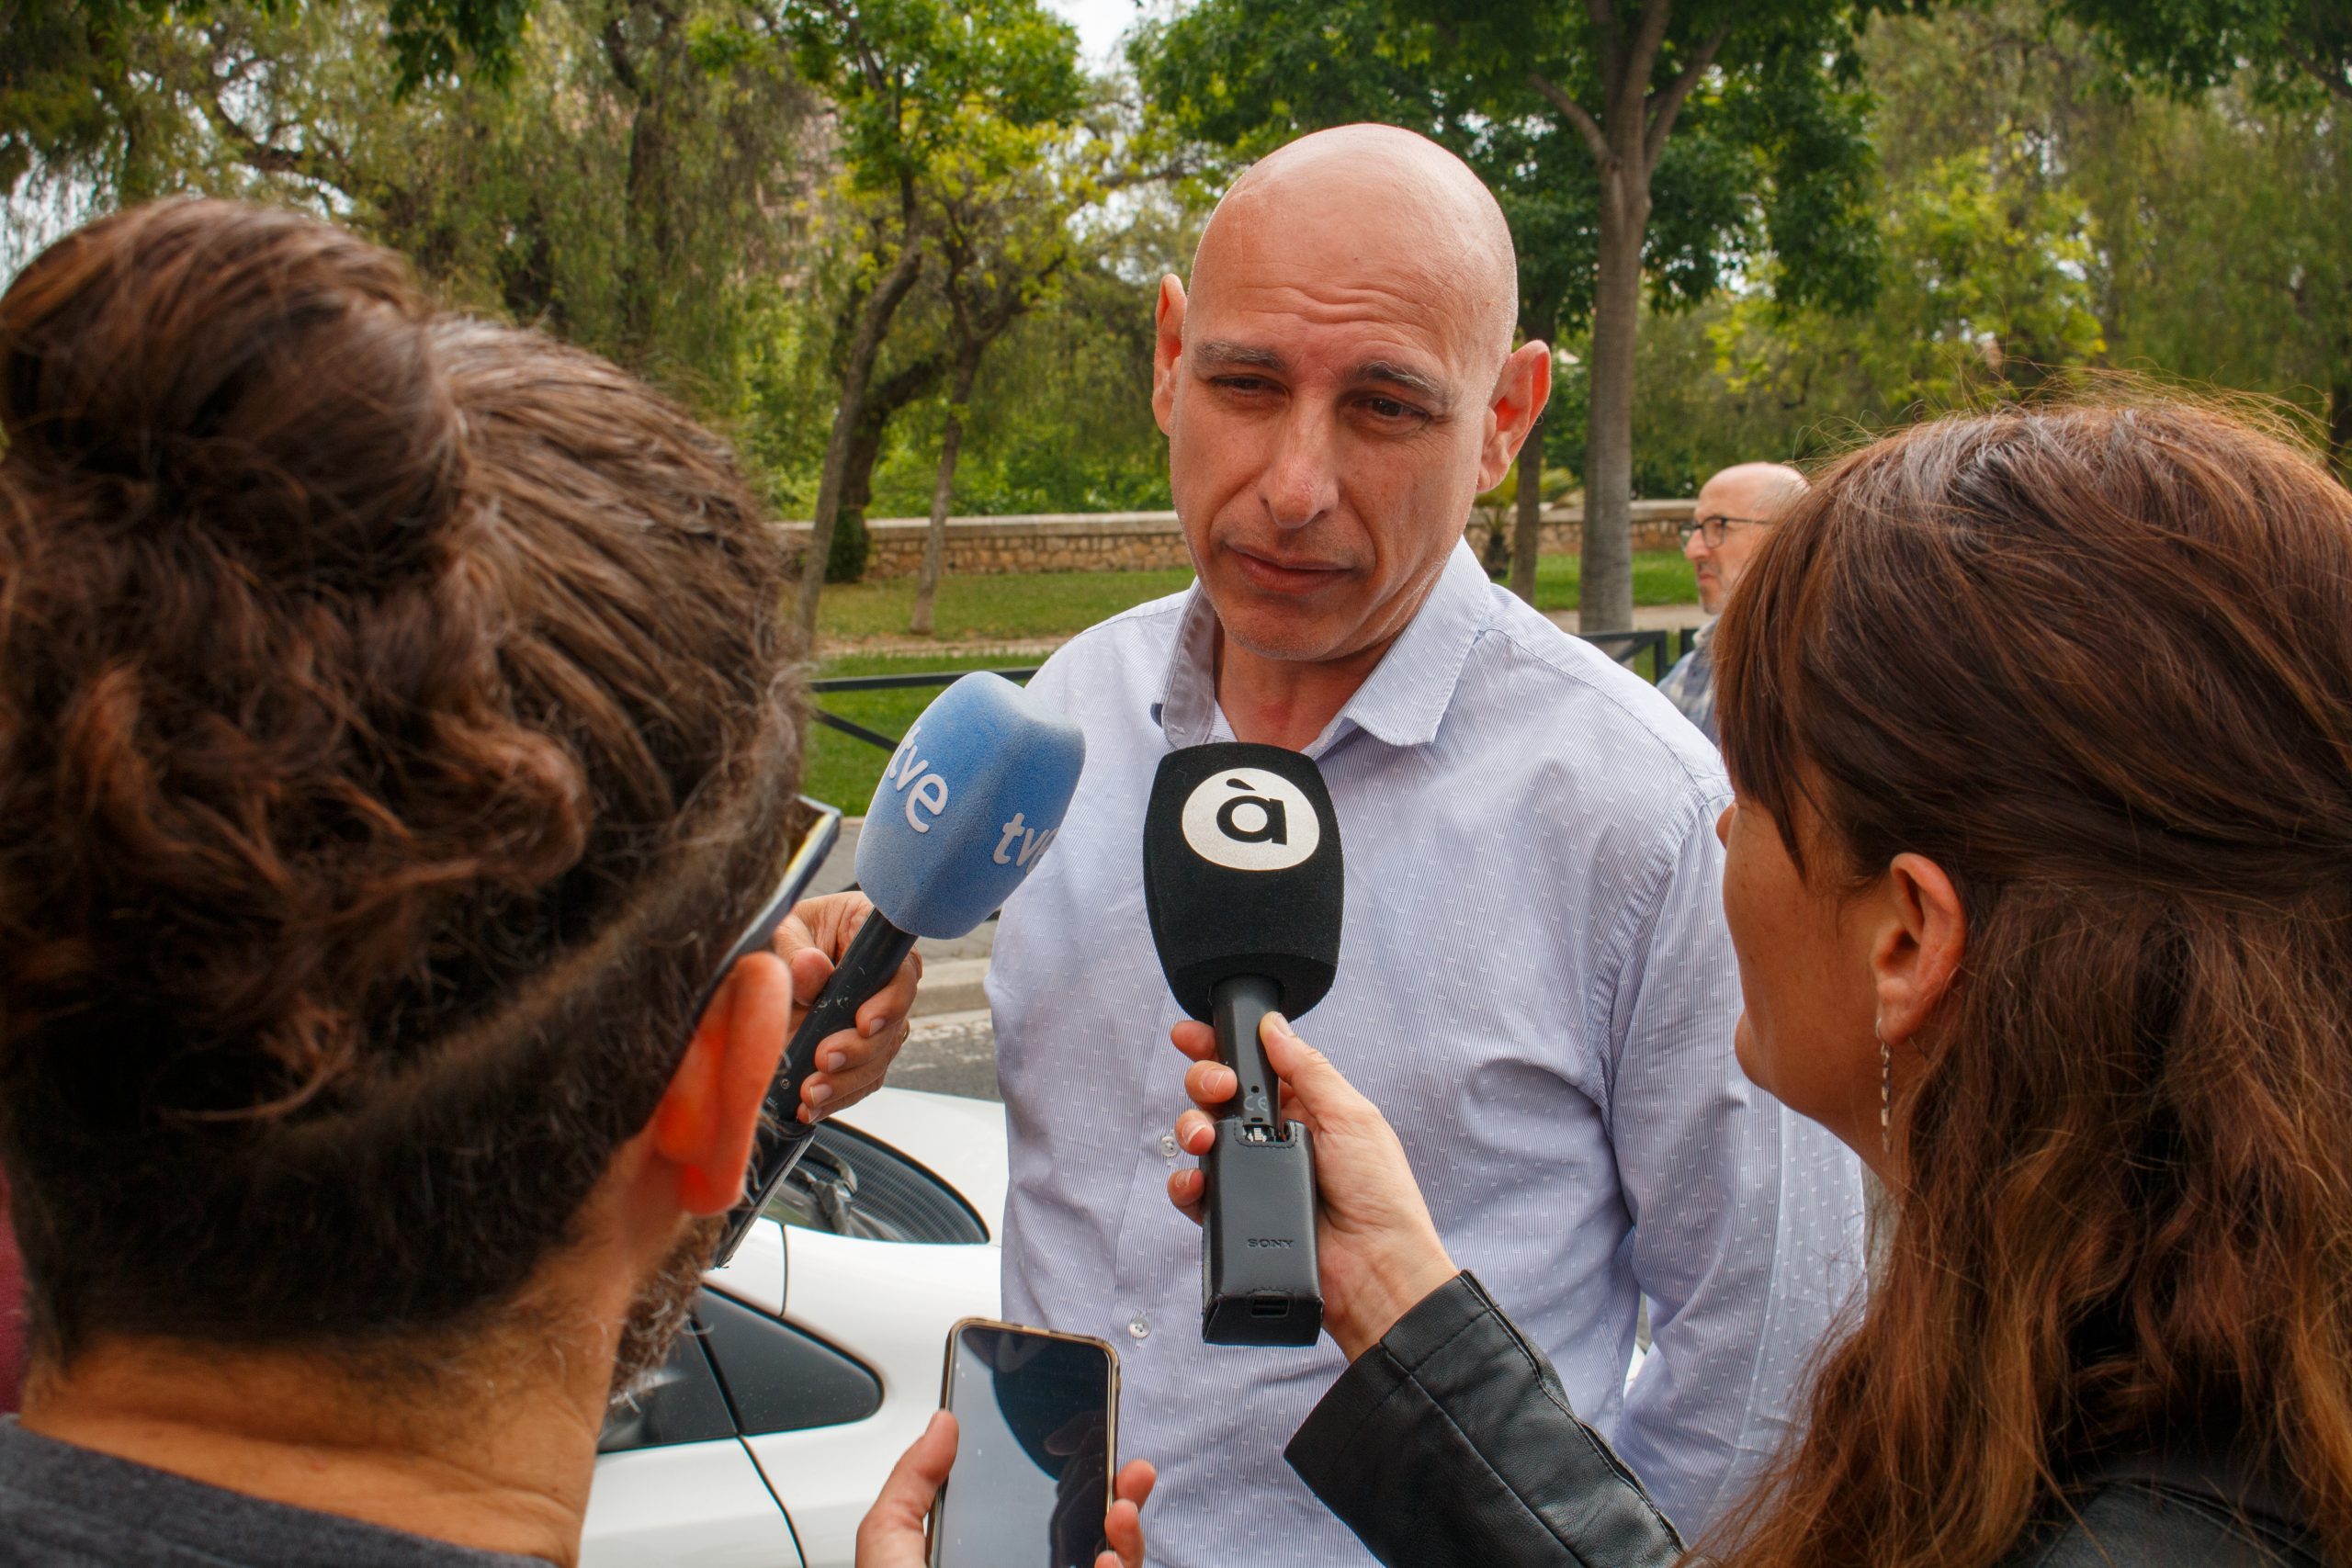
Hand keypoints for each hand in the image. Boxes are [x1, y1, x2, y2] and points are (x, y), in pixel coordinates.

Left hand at [774, 892, 920, 1120]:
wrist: (767, 956)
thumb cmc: (781, 933)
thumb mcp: (781, 929)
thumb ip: (793, 947)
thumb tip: (812, 970)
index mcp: (873, 940)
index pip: (901, 973)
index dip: (889, 1002)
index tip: (864, 1022)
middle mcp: (883, 982)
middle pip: (893, 1025)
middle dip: (860, 1050)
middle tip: (825, 1058)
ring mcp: (873, 1019)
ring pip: (878, 1059)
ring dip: (846, 1081)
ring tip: (811, 1092)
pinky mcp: (858, 1049)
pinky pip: (860, 1080)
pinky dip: (837, 1097)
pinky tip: (812, 1106)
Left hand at [854, 1410, 1157, 1567]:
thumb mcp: (888, 1549)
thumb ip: (912, 1484)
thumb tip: (942, 1424)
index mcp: (987, 1560)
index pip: (1040, 1511)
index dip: (1070, 1474)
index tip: (1086, 1440)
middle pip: (1090, 1536)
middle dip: (1119, 1496)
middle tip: (1128, 1469)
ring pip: (1112, 1567)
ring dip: (1128, 1536)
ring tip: (1119, 1511)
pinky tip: (1106, 1561)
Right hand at [1168, 1012, 1458, 1359]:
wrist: (1376, 1268)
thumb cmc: (1380, 1196)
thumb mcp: (1352, 1116)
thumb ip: (1308, 1070)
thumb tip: (1274, 1029)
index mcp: (1307, 1110)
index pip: (1256, 1069)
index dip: (1222, 1050)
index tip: (1193, 1035)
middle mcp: (1277, 1139)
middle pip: (1220, 1099)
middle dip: (1206, 1082)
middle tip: (1218, 1088)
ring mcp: (1256, 1178)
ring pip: (1202, 1141)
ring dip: (1191, 1127)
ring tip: (1204, 1136)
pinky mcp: (1238, 1217)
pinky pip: (1197, 1194)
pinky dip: (1185, 1184)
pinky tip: (1195, 1180)